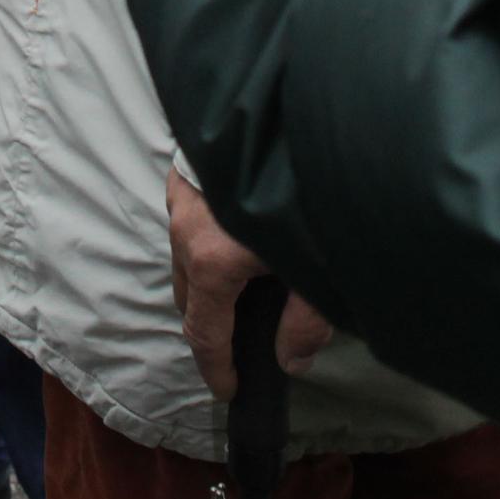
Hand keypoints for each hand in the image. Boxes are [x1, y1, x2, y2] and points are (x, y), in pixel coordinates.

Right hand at [166, 169, 334, 399]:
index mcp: (212, 263)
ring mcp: (182, 197)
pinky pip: (186, 218)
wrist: (282, 108)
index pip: (203, 334)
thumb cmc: (301, 185)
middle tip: (239, 344)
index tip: (229, 390)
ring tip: (242, 291)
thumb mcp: (317, 266)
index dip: (216, 369)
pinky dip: (201, 240)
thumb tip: (291, 360)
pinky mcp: (189, 169)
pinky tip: (232, 235)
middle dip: (209, 326)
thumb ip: (306, 321)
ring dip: (206, 281)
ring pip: (184, 256)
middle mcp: (186, 232)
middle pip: (189, 297)